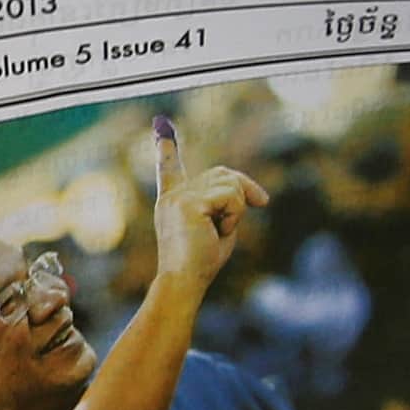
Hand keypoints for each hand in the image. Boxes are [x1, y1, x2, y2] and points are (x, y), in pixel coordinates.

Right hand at [151, 148, 267, 292]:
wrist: (184, 284)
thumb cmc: (202, 265)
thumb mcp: (220, 227)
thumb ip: (227, 203)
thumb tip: (242, 188)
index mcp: (174, 201)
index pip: (171, 168)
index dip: (167, 148)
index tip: (161, 125)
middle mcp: (173, 195)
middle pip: (222, 173)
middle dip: (243, 191)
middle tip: (247, 212)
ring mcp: (178, 196)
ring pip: (229, 183)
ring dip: (236, 209)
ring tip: (220, 232)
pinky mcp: (188, 202)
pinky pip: (230, 197)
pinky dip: (234, 216)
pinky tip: (219, 232)